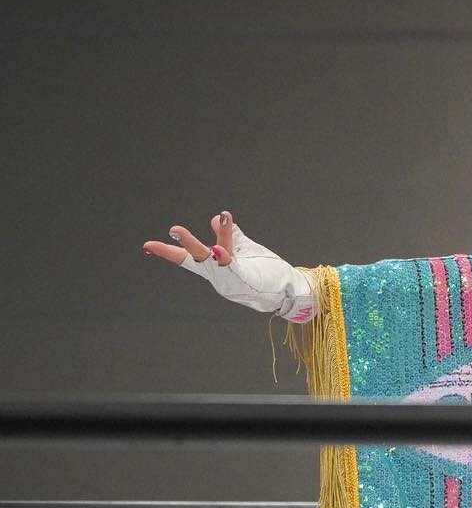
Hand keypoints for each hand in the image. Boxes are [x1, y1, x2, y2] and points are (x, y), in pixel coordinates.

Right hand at [142, 211, 315, 322]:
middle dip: (186, 245)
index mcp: (216, 267)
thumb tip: (215, 217)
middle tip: (173, 229)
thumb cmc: (267, 272)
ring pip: (217, 259)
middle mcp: (219, 275)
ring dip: (215, 240)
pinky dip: (226, 255)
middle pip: (197, 259)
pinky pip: (234, 266)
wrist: (290, 290)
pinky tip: (221, 248)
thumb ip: (230, 235)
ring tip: (215, 221)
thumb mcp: (245, 249)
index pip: (188, 259)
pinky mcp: (246, 280)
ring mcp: (232, 279)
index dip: (168, 251)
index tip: (146, 246)